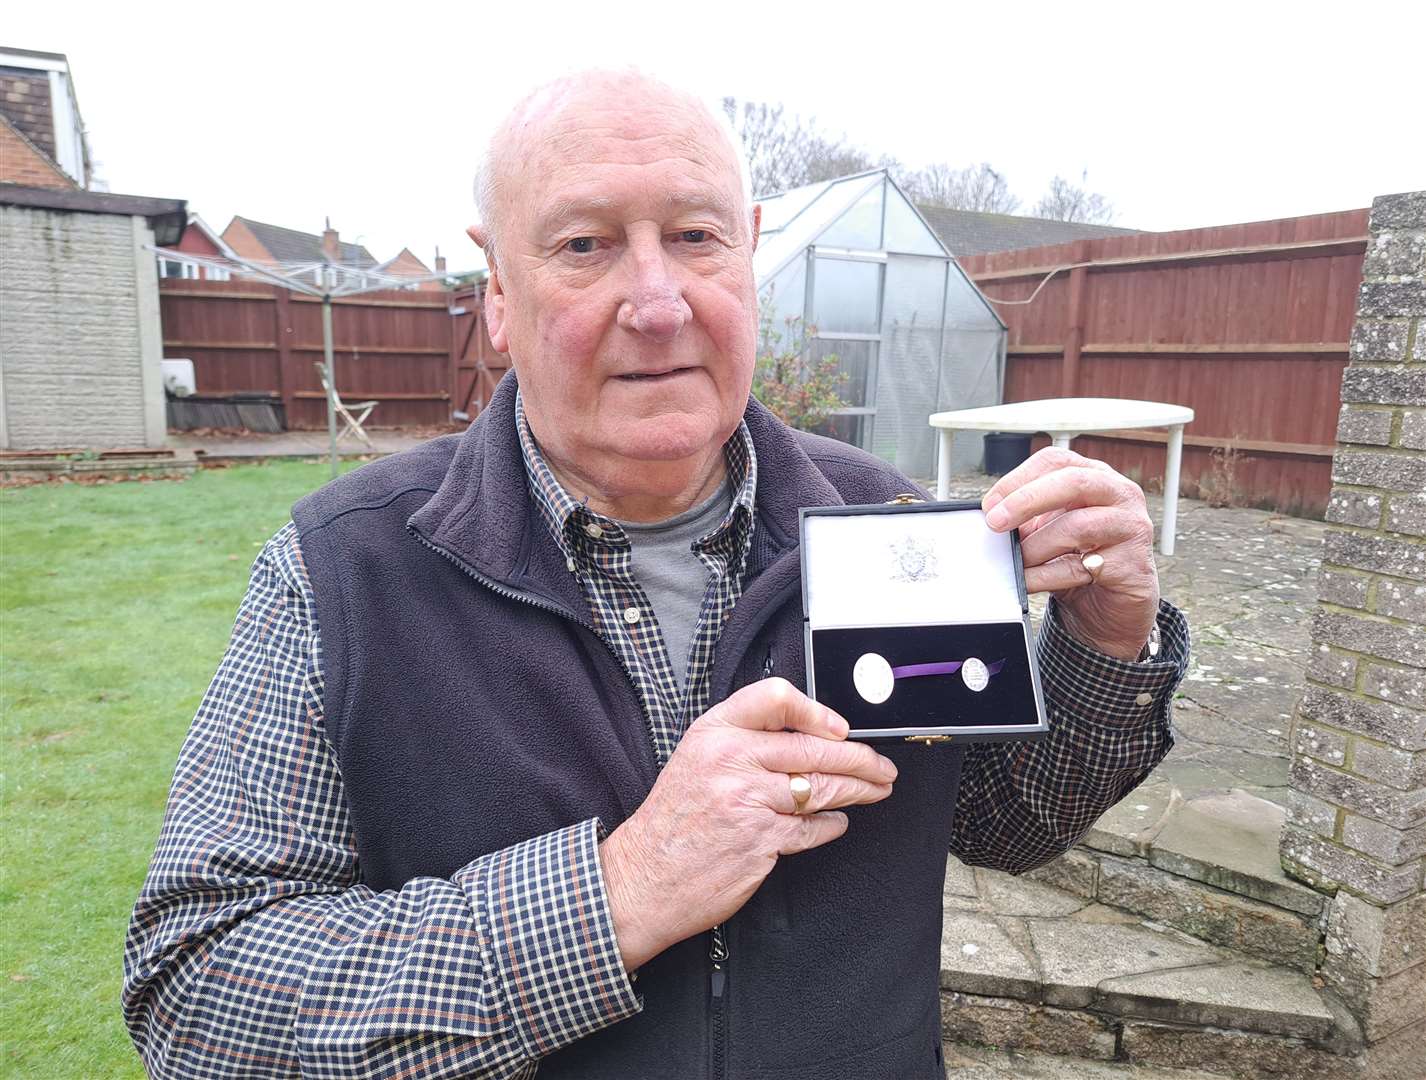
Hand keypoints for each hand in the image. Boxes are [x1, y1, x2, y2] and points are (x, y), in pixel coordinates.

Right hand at [599, 678, 896, 970]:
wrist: (644, 877)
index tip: (839, 727)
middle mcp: (731, 760)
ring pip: (820, 787)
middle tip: (880, 765)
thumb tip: (807, 736)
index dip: (816, 710)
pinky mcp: (761, 840)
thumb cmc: (671, 823)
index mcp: (714, 733)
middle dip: (859, 758)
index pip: (775, 699)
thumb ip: (743, 741)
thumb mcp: (695, 759)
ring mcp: (748, 800)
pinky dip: (831, 825)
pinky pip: (811, 827)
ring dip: (858, 789)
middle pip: (813, 748)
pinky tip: (838, 822)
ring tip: (876, 789)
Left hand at [982, 447, 1159, 659]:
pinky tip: (1027, 581)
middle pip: (1074, 481)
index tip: (990, 504)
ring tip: (1017, 560)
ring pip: (1078, 526)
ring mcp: (1132, 528)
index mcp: (1095, 477)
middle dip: (1027, 500)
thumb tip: (990, 517)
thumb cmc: (1080, 560)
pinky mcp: (1133, 565)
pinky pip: (1080, 568)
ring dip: (1036, 545)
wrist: (1113, 606)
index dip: (1019, 478)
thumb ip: (1026, 519)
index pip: (1056, 461)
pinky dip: (1045, 575)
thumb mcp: (1049, 531)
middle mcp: (1119, 495)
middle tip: (995, 522)